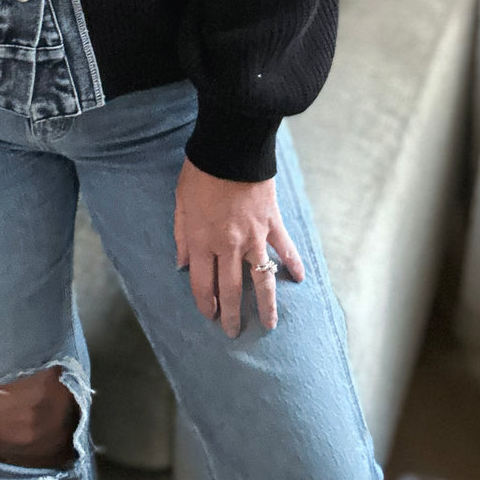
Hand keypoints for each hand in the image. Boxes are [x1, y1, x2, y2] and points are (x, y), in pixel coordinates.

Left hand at [173, 154, 305, 337]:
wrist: (231, 147)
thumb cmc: (200, 172)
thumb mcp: (180, 202)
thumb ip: (180, 235)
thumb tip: (180, 263)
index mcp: (201, 240)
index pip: (201, 283)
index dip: (204, 303)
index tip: (209, 315)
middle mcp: (228, 245)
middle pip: (230, 289)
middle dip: (231, 314)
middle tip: (233, 332)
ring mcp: (254, 237)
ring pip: (261, 279)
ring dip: (265, 305)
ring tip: (269, 325)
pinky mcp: (272, 223)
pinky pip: (285, 249)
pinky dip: (293, 264)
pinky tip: (299, 279)